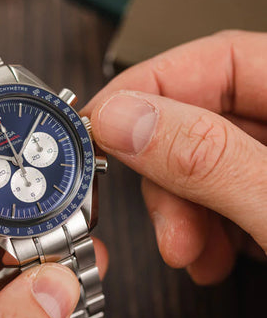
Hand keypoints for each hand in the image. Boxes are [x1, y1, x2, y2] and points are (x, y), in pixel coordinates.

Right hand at [83, 30, 265, 284]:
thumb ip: (206, 160)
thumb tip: (123, 120)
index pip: (217, 60)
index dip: (147, 86)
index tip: (98, 125)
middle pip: (200, 122)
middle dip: (166, 179)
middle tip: (155, 216)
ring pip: (202, 167)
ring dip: (180, 215)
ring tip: (188, 252)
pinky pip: (219, 200)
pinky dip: (202, 233)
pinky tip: (209, 257)